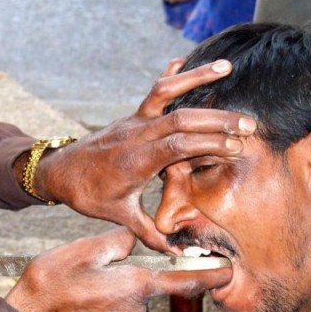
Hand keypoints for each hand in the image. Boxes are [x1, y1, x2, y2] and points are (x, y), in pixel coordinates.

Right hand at [4, 227, 231, 311]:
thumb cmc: (54, 278)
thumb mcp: (86, 247)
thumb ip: (120, 242)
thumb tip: (132, 242)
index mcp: (134, 284)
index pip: (183, 281)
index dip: (209, 276)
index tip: (230, 273)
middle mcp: (136, 310)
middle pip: (149, 286)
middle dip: (135, 275)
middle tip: (101, 269)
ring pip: (134, 300)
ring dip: (121, 291)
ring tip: (89, 286)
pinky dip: (111, 307)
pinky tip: (88, 302)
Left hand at [34, 59, 255, 251]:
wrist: (60, 172)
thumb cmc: (89, 194)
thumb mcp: (119, 216)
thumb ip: (150, 234)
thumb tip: (178, 253)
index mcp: (135, 161)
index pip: (177, 146)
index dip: (208, 144)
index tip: (237, 147)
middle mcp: (136, 135)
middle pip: (180, 119)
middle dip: (216, 119)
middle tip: (250, 124)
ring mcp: (134, 121)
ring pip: (166, 93)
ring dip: (196, 78)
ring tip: (227, 66)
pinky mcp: (133, 116)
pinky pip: (154, 91)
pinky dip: (172, 74)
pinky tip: (188, 58)